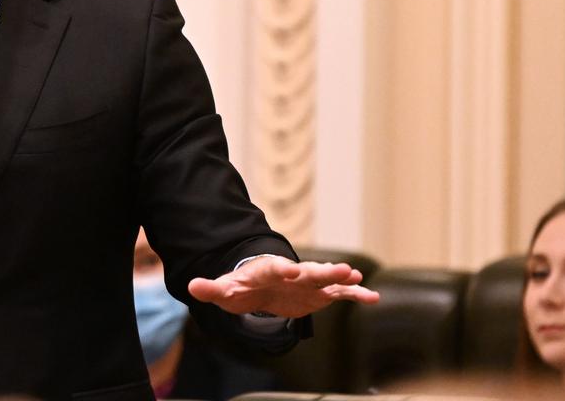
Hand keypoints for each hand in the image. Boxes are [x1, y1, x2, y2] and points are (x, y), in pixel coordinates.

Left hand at [187, 256, 379, 318]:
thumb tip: (192, 286)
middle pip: (308, 271)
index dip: (282, 269)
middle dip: (322, 270)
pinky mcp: (319, 294)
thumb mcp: (224, 290)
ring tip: (357, 277)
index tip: (290, 270)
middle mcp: (292, 273)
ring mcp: (308, 283)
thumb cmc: (241, 287)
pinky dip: (355, 294)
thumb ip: (211, 288)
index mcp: (268, 270)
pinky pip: (340, 294)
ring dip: (341, 279)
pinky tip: (372, 297)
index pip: (275, 268)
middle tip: (342, 269)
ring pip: (327, 280)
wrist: (258, 287)